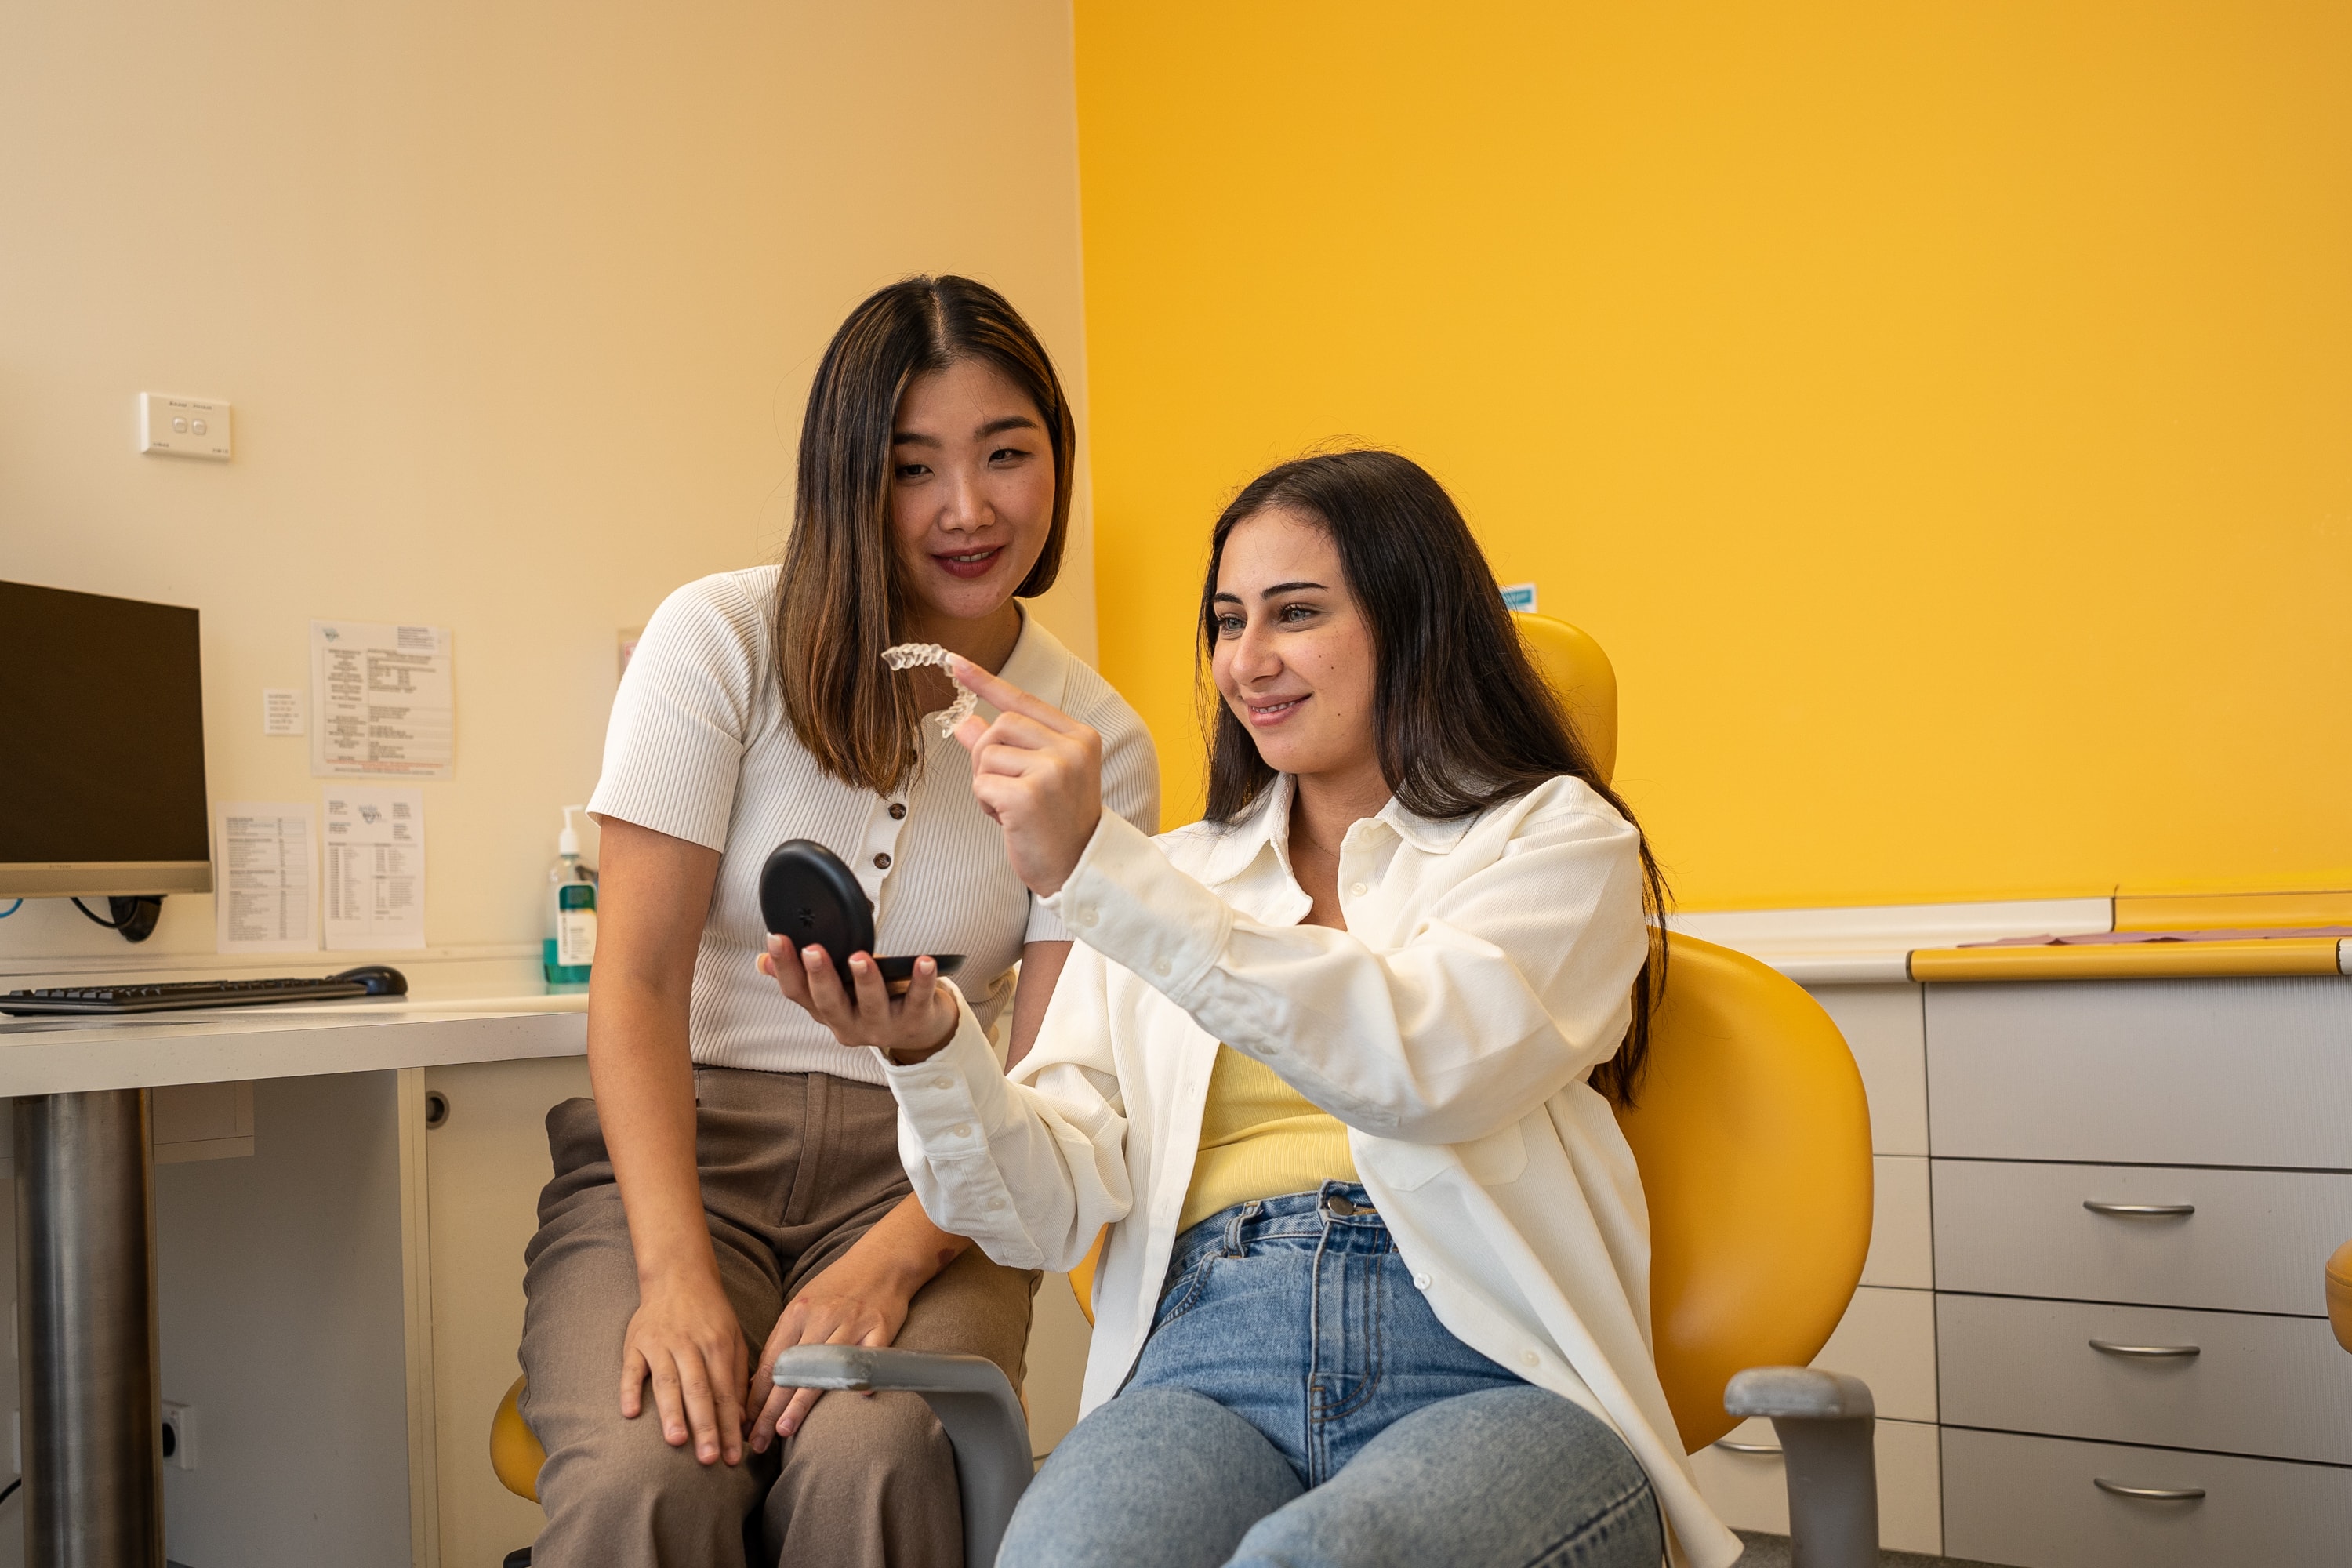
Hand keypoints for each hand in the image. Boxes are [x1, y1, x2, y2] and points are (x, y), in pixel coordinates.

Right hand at [620, 1268, 750, 1466]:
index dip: (731, 1426)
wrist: (678, 1275)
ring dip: (672, 1412)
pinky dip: (630, 1389)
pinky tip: (630, 1414)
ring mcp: (661, 1343)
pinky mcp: (636, 1342)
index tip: (735, 1457)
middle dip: (706, 1426)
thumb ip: (737, 1376)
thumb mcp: (733, 1338)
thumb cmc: (710, 1314)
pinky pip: (631, 1369)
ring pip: (668, 1382)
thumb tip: (742, 1418)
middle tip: (711, 1459)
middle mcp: (690, 1345)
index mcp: (717, 1345)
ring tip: (677, 1441)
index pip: (725, 1393)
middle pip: (699, 1390)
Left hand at [745, 1248, 916, 1449]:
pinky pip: (871, 1356)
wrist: (881, 1261)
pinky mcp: (880, 1327)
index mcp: (798, 1312)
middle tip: (756, 1440)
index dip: (756, 1396)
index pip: (772, 1361)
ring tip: (784, 1429)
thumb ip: (786, 1340)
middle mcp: (822, 1318)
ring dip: (801, 1402)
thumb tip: (760, 1384)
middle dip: (769, 1409)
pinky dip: (865, 1375)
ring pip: (823, 1369)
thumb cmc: (838, 1287)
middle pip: (791, 1371)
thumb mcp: (804, 1305)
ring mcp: (852, 1323)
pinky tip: (859, 1396)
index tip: (744, 1423)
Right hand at [759, 940, 959, 1063]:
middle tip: (813, 950)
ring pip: (871, 1004)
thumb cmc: (871, 1001)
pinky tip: (923, 962)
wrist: (918, 1030)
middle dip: (820, 976)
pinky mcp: (914, 1021)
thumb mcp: (833, 993)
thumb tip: (763, 961)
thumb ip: (802, 976)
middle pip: (829, 1002)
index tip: (777, 938)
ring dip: (865, 980)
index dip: (785, 967)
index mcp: (825, 1011)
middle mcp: (848, 1023)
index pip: (797, 992)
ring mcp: (881, 1026)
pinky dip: (922, 981)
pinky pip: (917, 1000)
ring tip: (860, 958)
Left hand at [948, 656, 1102, 897]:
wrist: (1079, 868)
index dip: (986, 682)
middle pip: (1000, 725)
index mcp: (1080, 737)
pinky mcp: (1030, 795)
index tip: (955, 663)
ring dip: (986, 783)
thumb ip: (1006, 745)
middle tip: (1002, 787)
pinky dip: (985, 804)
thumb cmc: (1058, 824)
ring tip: (1010, 806)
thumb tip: (964, 720)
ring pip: (987, 753)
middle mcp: (1071, 748)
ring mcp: (1054, 770)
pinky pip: (982, 784)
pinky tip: (1008, 820)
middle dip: (987, 756)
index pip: (1024, 700)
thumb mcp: (1038, 776)